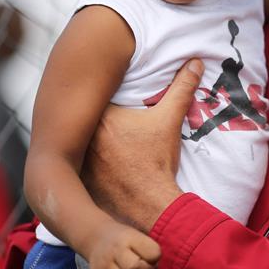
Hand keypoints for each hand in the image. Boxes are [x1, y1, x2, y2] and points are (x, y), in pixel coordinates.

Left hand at [82, 59, 202, 231]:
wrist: (151, 205)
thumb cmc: (158, 162)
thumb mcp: (170, 120)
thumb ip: (181, 88)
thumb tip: (194, 63)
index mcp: (102, 116)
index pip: (93, 96)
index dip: (100, 93)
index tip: (110, 95)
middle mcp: (83, 135)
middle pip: (82, 117)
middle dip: (90, 115)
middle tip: (108, 121)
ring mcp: (77, 159)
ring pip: (75, 140)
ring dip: (83, 138)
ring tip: (100, 142)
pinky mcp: (78, 179)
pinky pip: (74, 164)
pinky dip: (82, 161)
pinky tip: (95, 163)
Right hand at [86, 221, 160, 268]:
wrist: (98, 237)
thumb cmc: (126, 241)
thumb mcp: (139, 237)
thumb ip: (149, 253)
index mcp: (130, 237)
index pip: (152, 253)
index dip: (156, 260)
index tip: (152, 259)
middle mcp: (115, 250)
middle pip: (135, 268)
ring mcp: (104, 265)